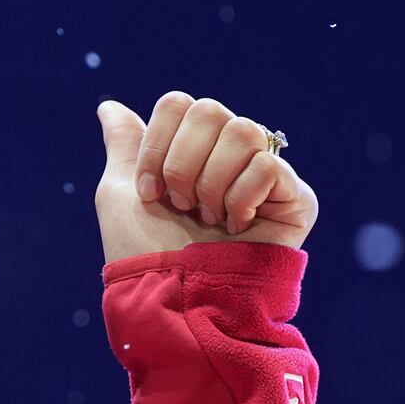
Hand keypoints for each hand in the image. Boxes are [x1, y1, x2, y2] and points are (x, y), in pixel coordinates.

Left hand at [94, 91, 317, 263]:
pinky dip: (240, 200)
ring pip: (243, 130)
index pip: (179, 104)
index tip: (148, 192)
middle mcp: (228, 156)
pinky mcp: (295, 198)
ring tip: (207, 220)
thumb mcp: (119, 194)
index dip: (156, 145)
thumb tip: (108, 107)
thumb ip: (125, 146)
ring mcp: (264, 175)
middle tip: (180, 206)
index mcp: (189, 151)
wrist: (174, 298)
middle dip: (181, 164)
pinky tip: (236, 228)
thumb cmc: (143, 253)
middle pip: (209, 110)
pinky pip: (268, 166)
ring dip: (210, 184)